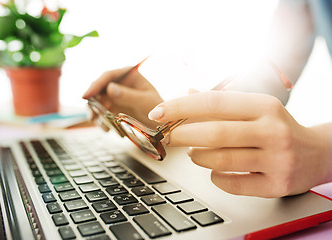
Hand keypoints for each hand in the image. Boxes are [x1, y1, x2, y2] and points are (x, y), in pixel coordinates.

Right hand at [83, 67, 162, 127]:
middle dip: (93, 101)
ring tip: (102, 124)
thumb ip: (129, 96)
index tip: (86, 95)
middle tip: (93, 115)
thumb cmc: (158, 110)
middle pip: (98, 88)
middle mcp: (119, 83)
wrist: (162, 125)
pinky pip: (101, 113)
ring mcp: (114, 96)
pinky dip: (101, 121)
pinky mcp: (112, 108)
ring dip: (95, 113)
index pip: (108, 76)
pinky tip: (107, 129)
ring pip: (97, 101)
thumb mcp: (145, 102)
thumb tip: (110, 88)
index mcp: (129, 75)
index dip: (95, 85)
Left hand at [148, 91, 331, 197]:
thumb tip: (188, 93)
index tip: (158, 113)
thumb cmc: (277, 127)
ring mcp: (276, 159)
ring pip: (220, 159)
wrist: (317, 154)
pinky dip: (216, 177)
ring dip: (198, 156)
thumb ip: (222, 102)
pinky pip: (232, 183)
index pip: (213, 102)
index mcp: (264, 106)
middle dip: (182, 135)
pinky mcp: (276, 184)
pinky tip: (215, 170)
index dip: (180, 107)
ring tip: (195, 153)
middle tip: (168, 136)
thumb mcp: (255, 108)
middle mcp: (272, 130)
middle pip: (214, 133)